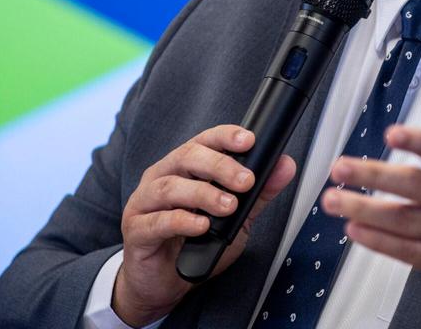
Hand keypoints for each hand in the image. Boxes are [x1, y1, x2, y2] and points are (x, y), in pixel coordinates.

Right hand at [113, 126, 296, 325]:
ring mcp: (144, 203)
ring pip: (170, 187)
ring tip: (228, 206)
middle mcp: (161, 177)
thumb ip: (257, 194)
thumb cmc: (196, 243)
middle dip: (220, 166)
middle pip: (187, 157)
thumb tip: (284, 166)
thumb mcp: (235, 219)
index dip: (225, 137)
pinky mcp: (136, 230)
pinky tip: (201, 225)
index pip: (203, 141)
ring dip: (203, 194)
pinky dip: (181, 221)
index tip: (249, 141)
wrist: (164, 283)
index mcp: (183, 168)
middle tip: (246, 181)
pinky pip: (157, 221)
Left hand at [321, 53, 420, 307]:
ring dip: (366, 210)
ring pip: (405, 219)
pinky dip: (379, 241)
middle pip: (415, 185)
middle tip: (341, 167)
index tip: (393, 132)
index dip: (418, 141)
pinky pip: (408, 250)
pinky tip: (355, 229)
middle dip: (374, 175)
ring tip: (335, 199)